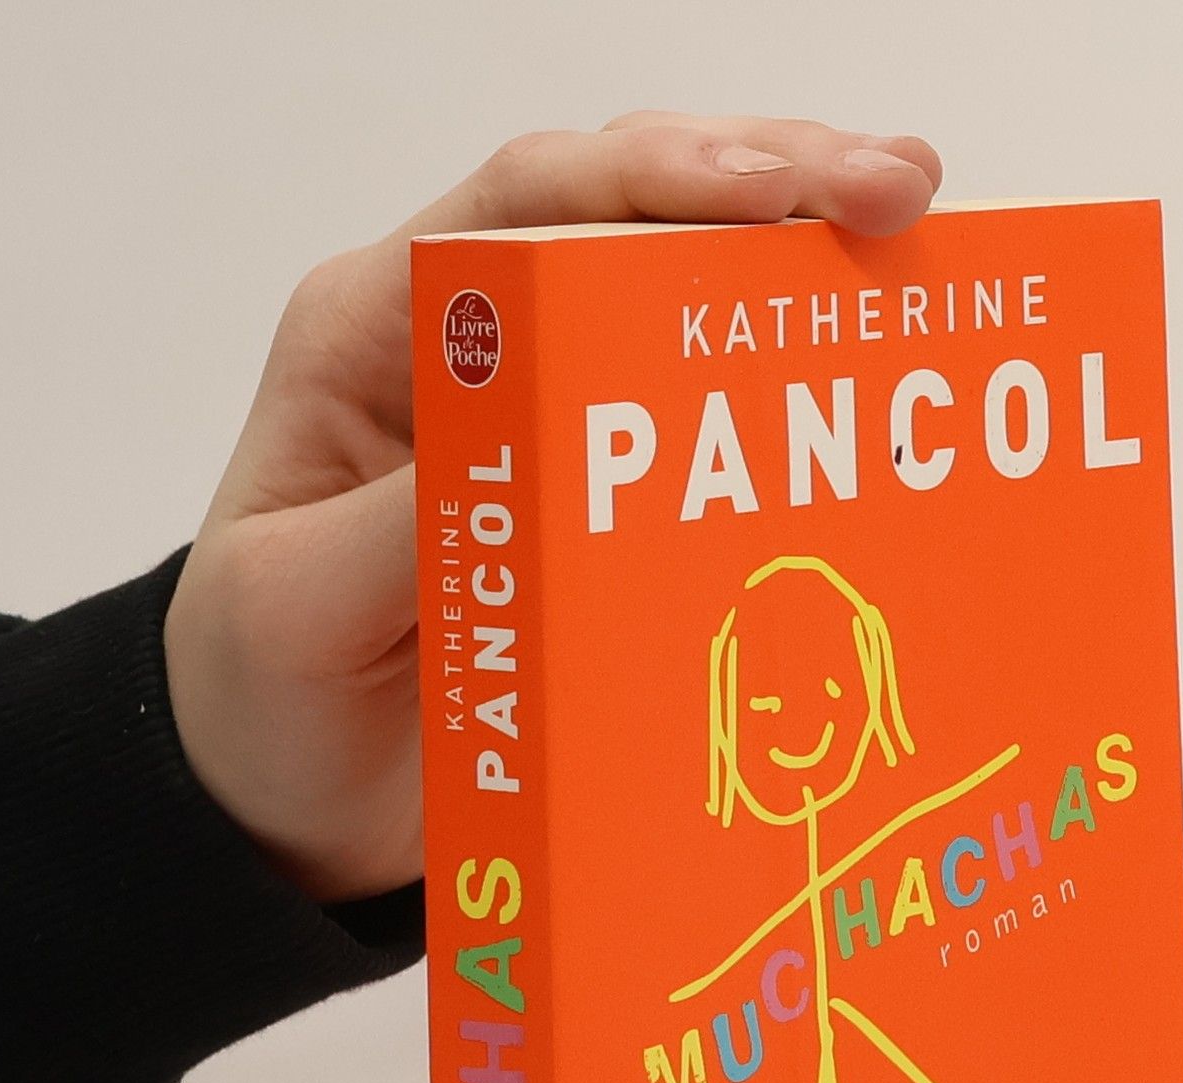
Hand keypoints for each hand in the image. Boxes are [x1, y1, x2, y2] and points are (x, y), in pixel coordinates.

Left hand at [163, 112, 943, 902]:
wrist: (285, 801)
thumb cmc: (264, 694)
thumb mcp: (301, 610)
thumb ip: (408, 522)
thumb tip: (536, 440)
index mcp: (379, 334)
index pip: (530, 206)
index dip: (661, 180)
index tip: (781, 194)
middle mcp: (469, 345)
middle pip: (627, 214)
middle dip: (770, 182)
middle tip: (901, 192)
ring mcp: (542, 417)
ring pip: (677, 291)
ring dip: (797, 256)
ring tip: (918, 238)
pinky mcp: (595, 498)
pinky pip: (703, 418)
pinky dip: (784, 384)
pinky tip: (867, 371)